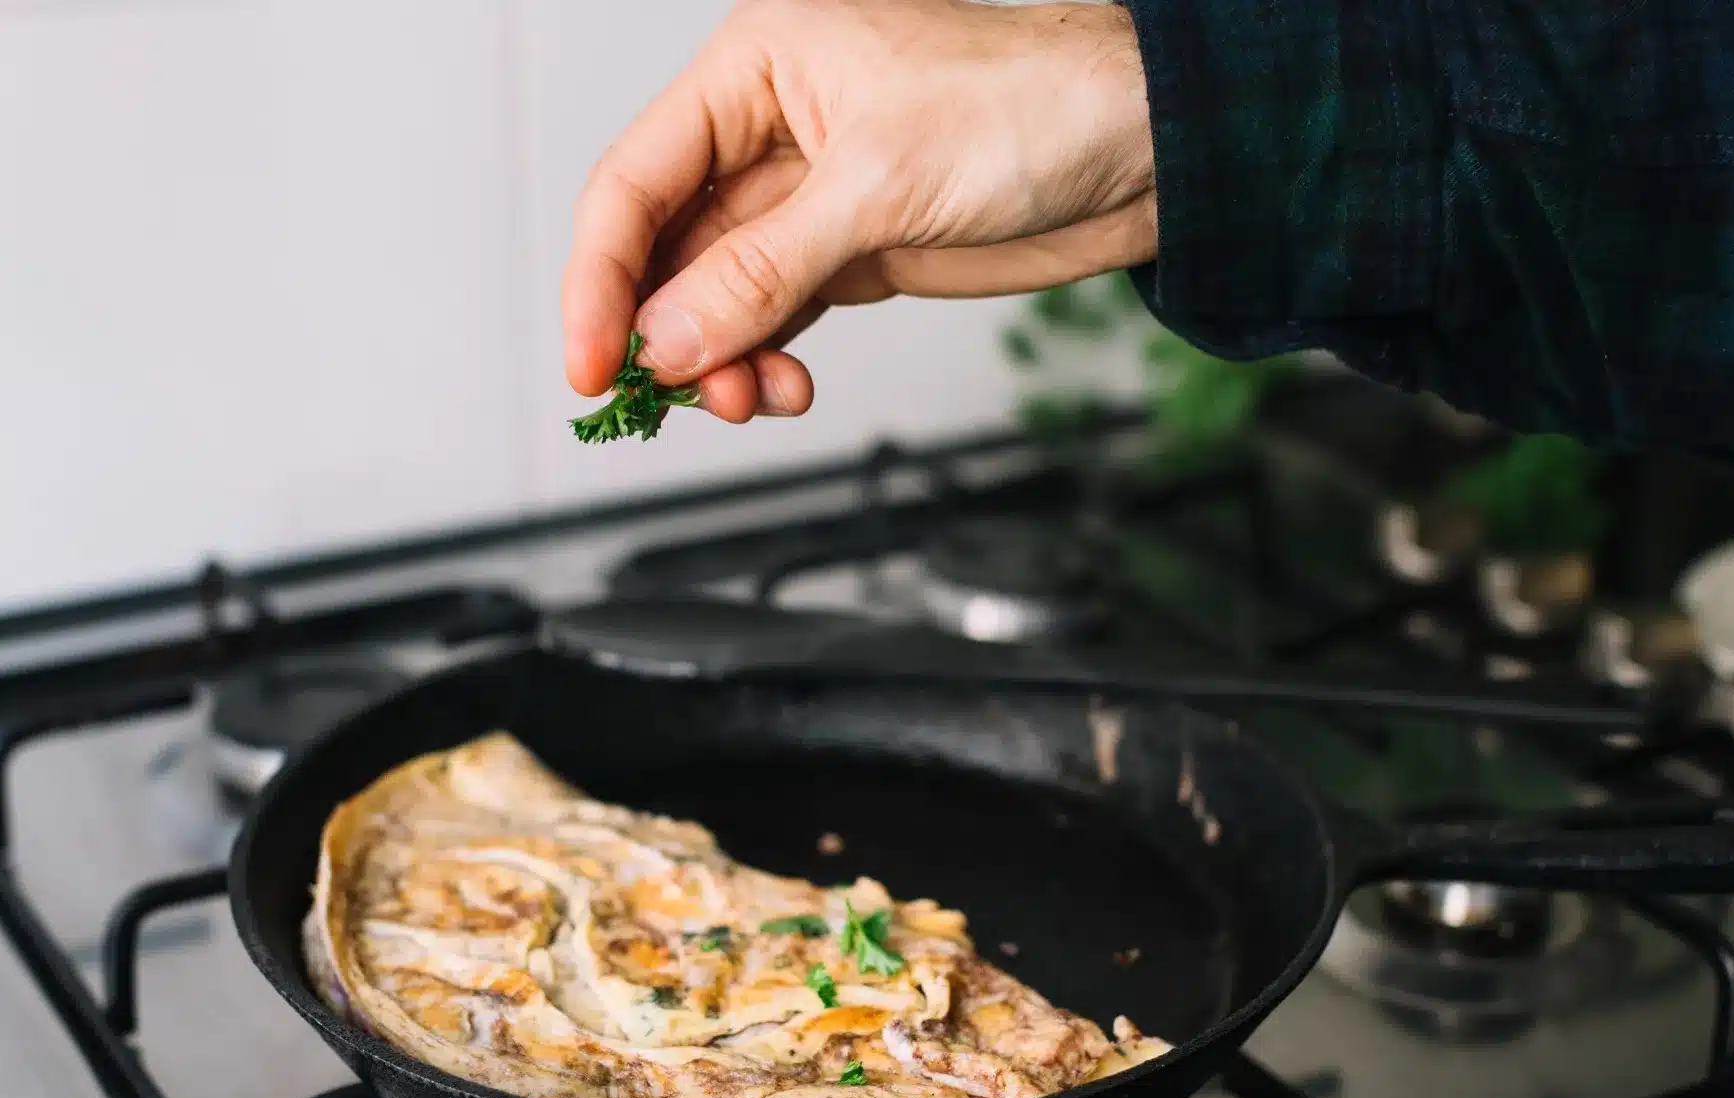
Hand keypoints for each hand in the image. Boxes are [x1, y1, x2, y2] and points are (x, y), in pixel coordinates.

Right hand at [561, 0, 1155, 424]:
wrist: (1140, 150)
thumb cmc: (1029, 107)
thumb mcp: (877, 186)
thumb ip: (760, 271)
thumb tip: (667, 339)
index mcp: (756, 63)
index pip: (636, 178)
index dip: (601, 276)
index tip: (593, 362)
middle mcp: (769, 124)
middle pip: (665, 246)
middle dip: (667, 331)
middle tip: (677, 397)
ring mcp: (808, 194)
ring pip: (715, 293)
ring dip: (718, 360)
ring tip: (750, 399)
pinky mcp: (847, 249)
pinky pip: (770, 315)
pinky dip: (763, 361)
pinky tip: (782, 389)